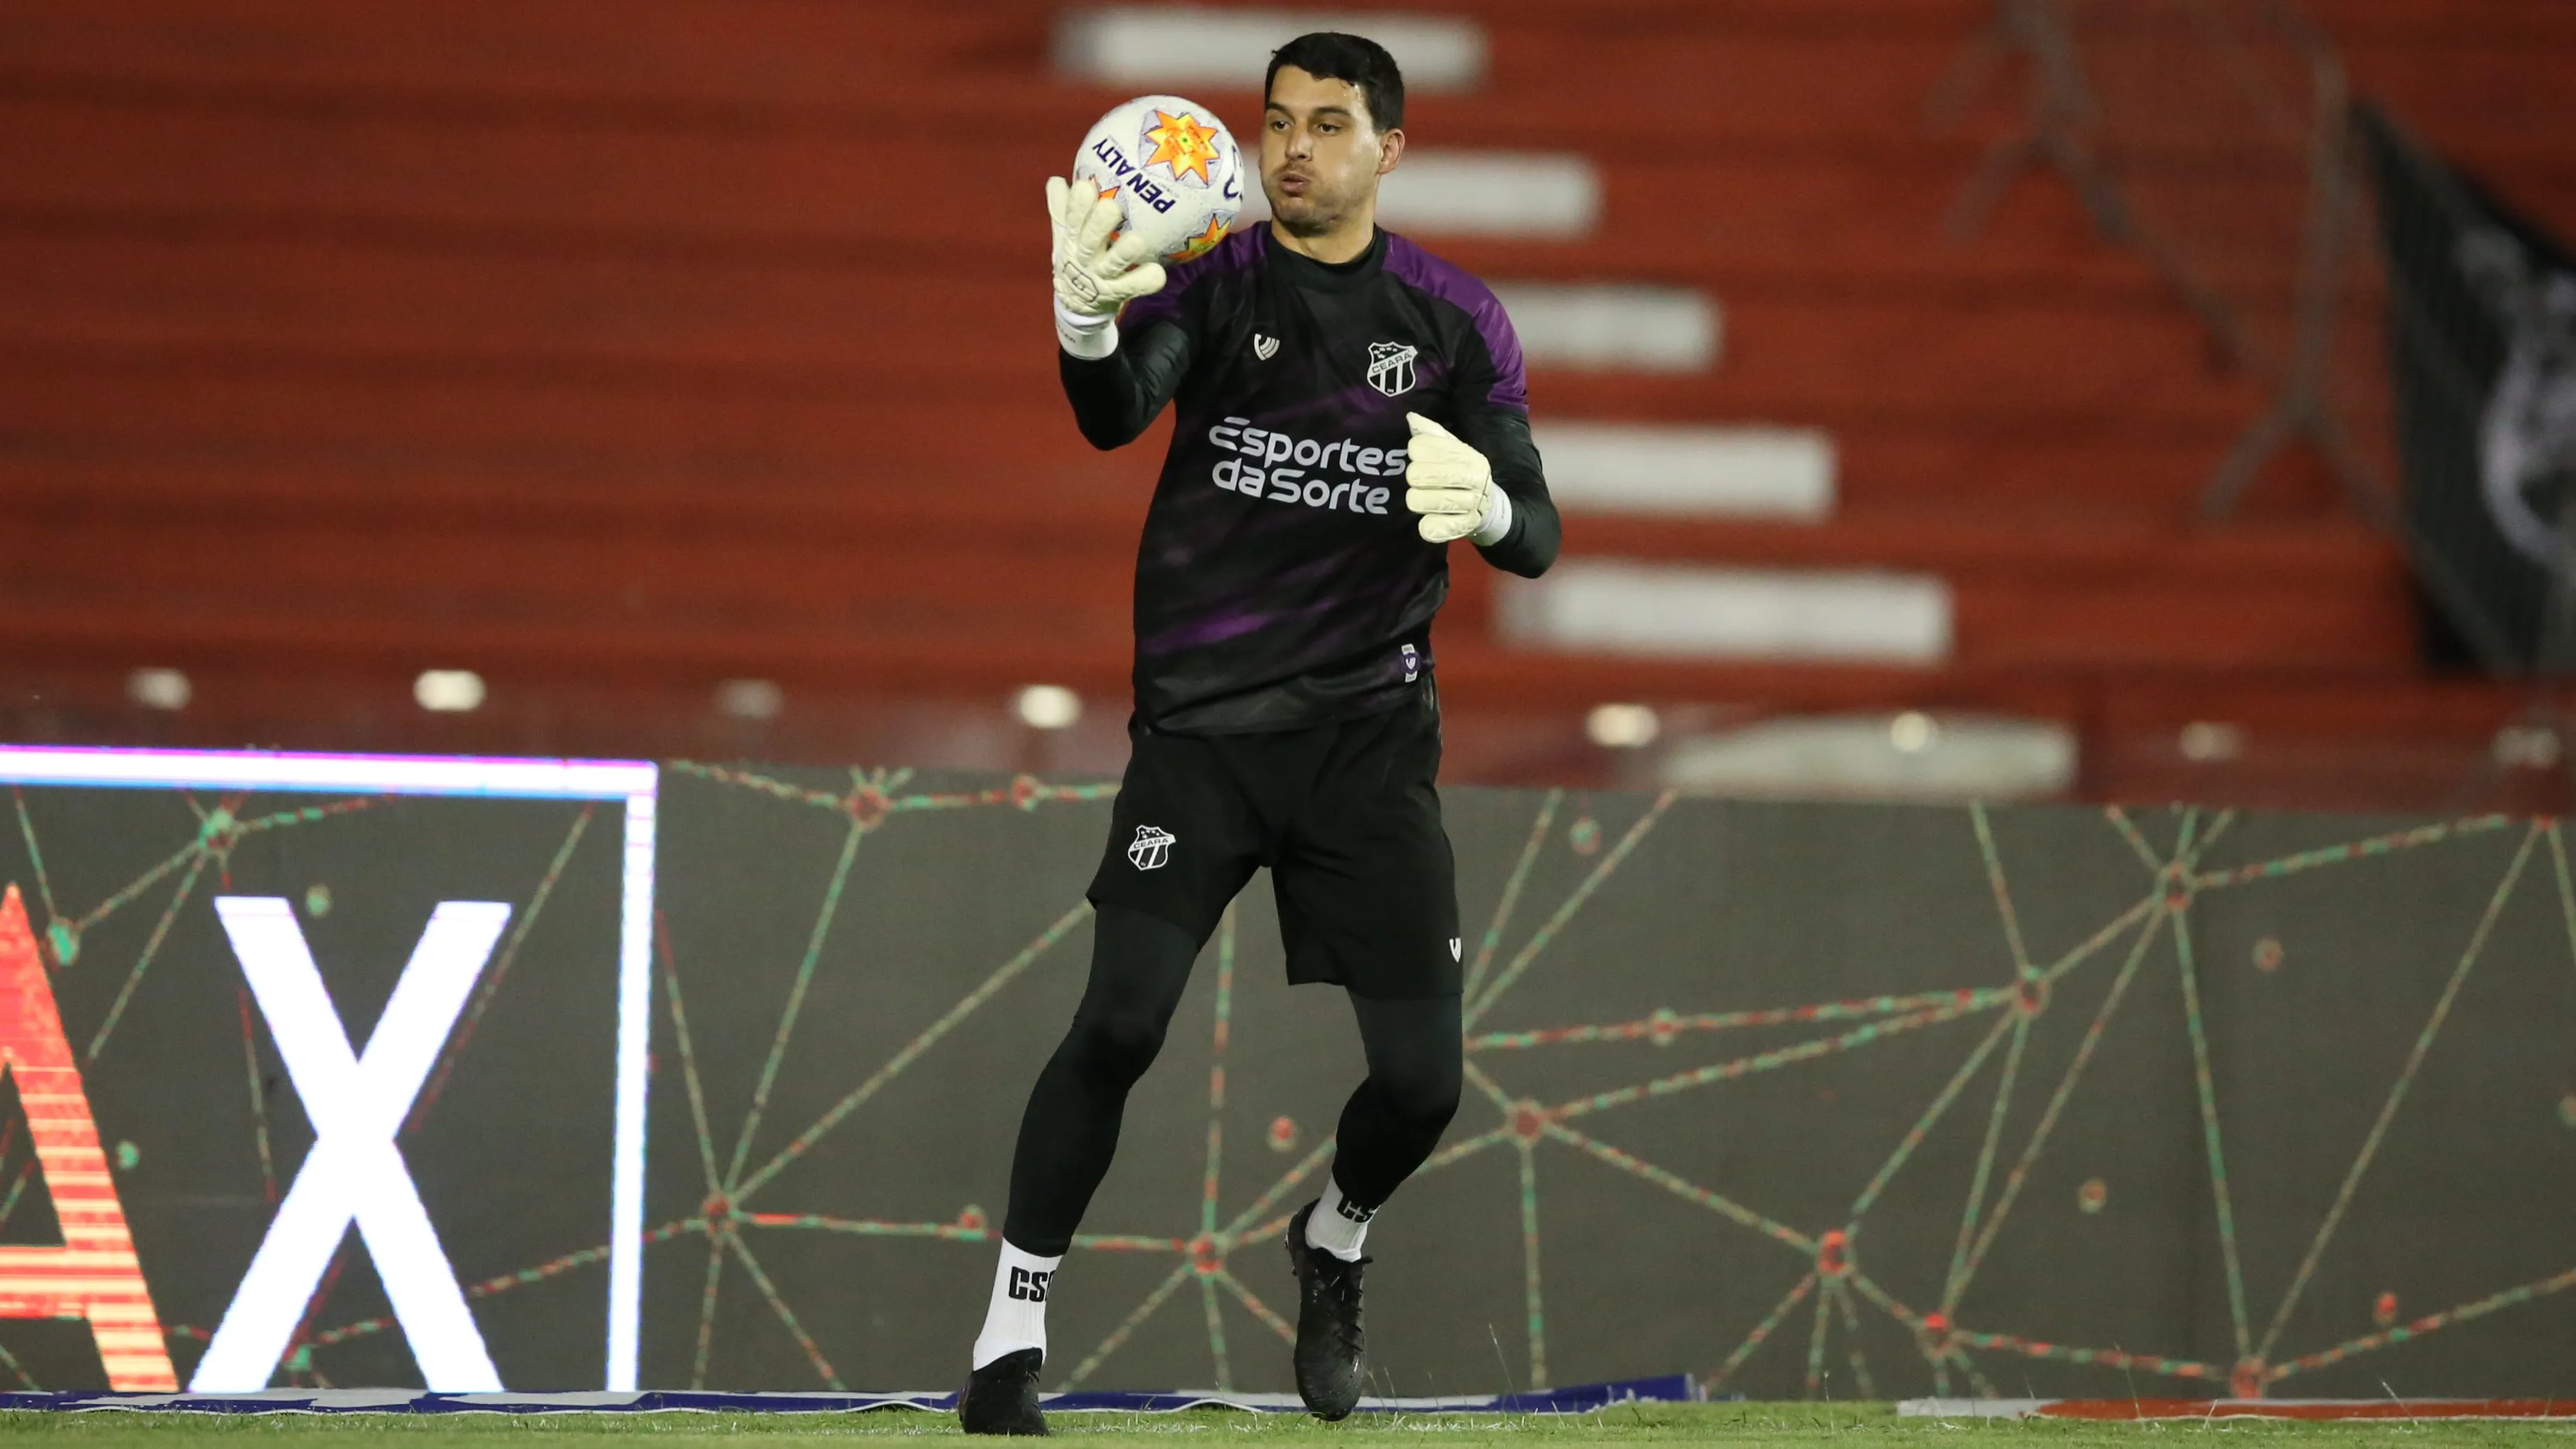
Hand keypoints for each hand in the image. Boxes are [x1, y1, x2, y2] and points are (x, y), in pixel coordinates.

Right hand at [1048, 176, 1166, 324]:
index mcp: (1072, 240)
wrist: (1076, 304)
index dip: (1078, 205)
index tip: (1085, 186)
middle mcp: (1085, 258)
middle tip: (1112, 207)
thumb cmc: (1076, 258)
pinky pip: (1132, 287)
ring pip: (1113, 264)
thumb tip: (1056, 180)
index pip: (1072, 219)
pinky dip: (1144, 282)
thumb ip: (1062, 208)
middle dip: (1100, 224)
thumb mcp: (1064, 235)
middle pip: (1090, 240)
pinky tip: (1159, 274)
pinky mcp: (1117, 293)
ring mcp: (1101, 277)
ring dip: (1124, 253)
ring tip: (1137, 240)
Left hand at [1403, 412, 1506, 544]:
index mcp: (1468, 455)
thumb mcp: (1452, 449)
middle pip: (1418, 474)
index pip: (1421, 447)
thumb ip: (1432, 433)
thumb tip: (1411, 417)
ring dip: (1416, 500)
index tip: (1421, 457)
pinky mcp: (1463, 527)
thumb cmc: (1462, 473)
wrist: (1488, 506)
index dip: (1415, 452)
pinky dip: (1426, 526)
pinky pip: (1432, 528)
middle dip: (1413, 477)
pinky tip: (1429, 520)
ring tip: (1423, 499)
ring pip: (1421, 501)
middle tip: (1420, 481)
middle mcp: (1473, 477)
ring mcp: (1470, 504)